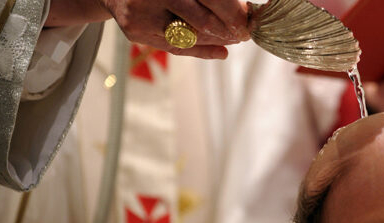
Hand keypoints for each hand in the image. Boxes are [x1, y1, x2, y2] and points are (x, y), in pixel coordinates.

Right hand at [100, 0, 249, 58]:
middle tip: (244, 32)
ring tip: (235, 39)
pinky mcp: (137, 33)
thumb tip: (241, 10)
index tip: (246, 17)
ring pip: (188, 37)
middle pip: (199, 19)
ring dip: (217, 40)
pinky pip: (175, 47)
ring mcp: (142, 16)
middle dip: (227, 28)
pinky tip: (221, 50)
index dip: (230, 10)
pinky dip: (202, 50)